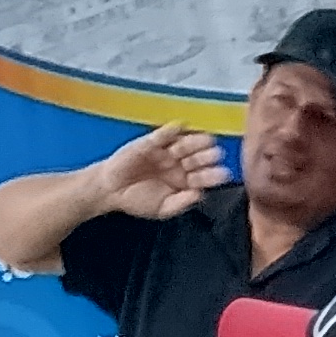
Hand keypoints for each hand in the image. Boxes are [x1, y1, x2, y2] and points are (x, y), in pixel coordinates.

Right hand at [99, 123, 224, 221]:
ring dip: (195, 142)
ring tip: (207, 140)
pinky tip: (180, 127)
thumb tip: (200, 195)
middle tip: (218, 154)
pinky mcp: (150, 143)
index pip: (203, 176)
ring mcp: (166, 152)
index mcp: (186, 180)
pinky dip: (170, 131)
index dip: (213, 175)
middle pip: (197, 158)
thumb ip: (181, 203)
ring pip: (184, 145)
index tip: (224, 174)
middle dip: (207, 156)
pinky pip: (161, 135)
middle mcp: (179, 164)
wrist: (111, 192)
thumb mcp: (162, 209)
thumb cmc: (138, 200)